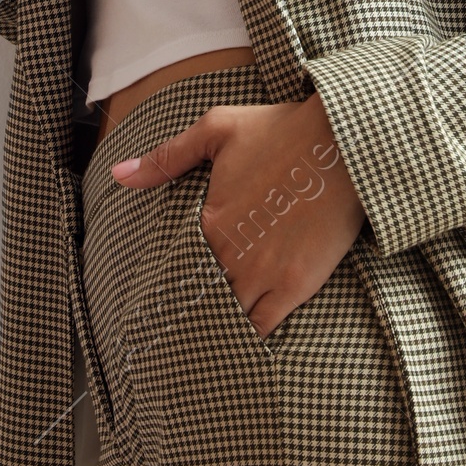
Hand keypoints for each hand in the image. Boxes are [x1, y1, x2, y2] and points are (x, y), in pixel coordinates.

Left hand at [112, 91, 364, 336]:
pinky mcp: (296, 284)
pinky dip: (251, 334)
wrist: (345, 142)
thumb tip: (120, 175)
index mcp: (210, 221)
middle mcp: (231, 253)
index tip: (164, 294)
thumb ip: (168, 156)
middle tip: (180, 325)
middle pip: (203, 295)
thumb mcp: (218, 128)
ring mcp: (264, 273)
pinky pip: (264, 326)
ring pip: (230, 316)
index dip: (176, 278)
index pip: (180, 265)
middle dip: (195, 305)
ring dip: (220, 323)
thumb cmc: (283, 130)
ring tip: (209, 336)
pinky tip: (244, 337)